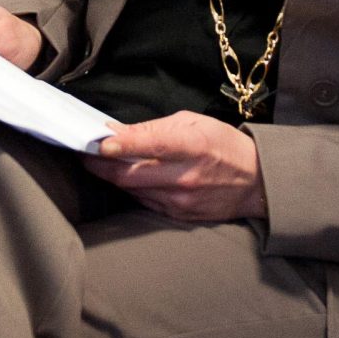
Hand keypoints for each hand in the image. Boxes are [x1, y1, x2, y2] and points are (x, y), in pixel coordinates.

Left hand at [85, 111, 266, 221]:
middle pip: (131, 175)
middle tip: (83, 154)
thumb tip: (118, 132)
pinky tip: (124, 178)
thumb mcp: (193, 122)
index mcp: (192, 146)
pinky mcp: (180, 215)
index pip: (150, 146)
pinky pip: (144, 202)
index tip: (97, 143)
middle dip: (101, 165)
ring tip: (98, 163)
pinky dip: (131, 189)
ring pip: (133, 190)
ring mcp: (182, 200)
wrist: (255, 182)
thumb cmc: (223, 145)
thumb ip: (154, 128)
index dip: (121, 145)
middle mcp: (186, 176)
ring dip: (112, 177)